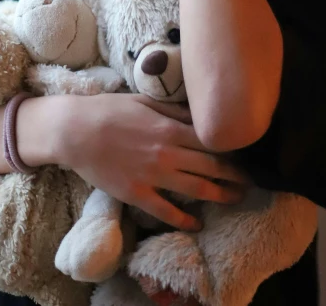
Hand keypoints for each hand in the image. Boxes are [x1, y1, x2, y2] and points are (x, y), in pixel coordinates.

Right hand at [57, 93, 248, 230]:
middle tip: (250, 183)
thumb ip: (173, 110)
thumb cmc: (108, 110)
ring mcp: (153, 175)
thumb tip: (198, 114)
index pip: (211, 141)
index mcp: (170, 128)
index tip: (245, 155)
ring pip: (197, 190)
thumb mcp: (143, 101)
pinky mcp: (137, 193)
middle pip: (212, 167)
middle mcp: (167, 153)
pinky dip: (184, 220)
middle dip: (235, 176)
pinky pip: (166, 211)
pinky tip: (197, 225)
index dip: (232, 150)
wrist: (75, 131)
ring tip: (235, 200)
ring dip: (220, 196)